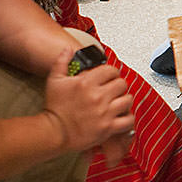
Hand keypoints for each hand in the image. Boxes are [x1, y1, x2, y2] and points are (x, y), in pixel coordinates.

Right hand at [43, 42, 134, 157]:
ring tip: (119, 102)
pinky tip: (121, 116)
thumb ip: (62, 62)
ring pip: (128, 100)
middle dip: (118, 86)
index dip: (111, 73)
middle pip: (122, 84)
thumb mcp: (54, 80)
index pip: (111, 70)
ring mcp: (104, 112)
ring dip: (124, 100)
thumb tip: (68, 49)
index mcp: (86, 82)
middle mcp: (97, 96)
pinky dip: (128, 118)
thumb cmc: (54, 108)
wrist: (53, 132)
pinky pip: (128, 120)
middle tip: (114, 90)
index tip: (109, 77)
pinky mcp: (107, 128)